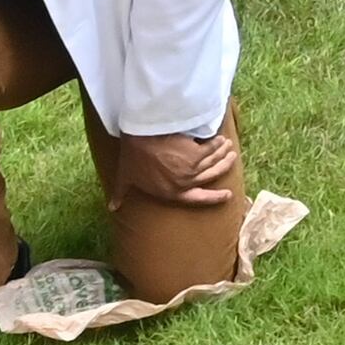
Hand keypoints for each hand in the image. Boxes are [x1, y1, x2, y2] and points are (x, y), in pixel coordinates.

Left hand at [113, 128, 240, 209]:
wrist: (141, 136)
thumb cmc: (133, 158)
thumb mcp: (126, 178)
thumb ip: (121, 194)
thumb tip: (112, 207)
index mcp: (171, 193)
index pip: (197, 198)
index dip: (214, 198)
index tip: (228, 195)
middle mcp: (185, 183)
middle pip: (211, 175)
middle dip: (224, 166)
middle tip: (231, 158)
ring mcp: (192, 168)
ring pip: (214, 161)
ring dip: (223, 152)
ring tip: (227, 145)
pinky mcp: (197, 153)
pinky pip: (212, 149)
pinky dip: (217, 143)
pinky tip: (220, 138)